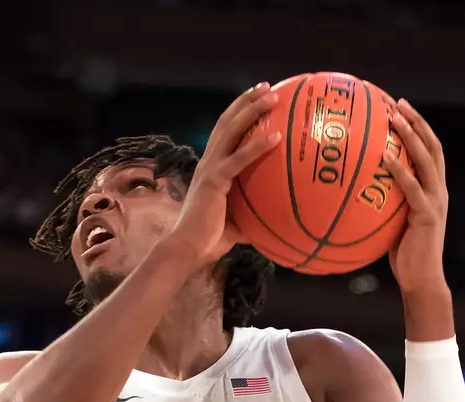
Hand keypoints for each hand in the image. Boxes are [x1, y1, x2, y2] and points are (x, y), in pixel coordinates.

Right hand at [168, 84, 280, 266]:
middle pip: (227, 122)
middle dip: (246, 101)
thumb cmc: (209, 242)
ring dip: (251, 110)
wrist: (187, 249)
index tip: (258, 101)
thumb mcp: (237, 225)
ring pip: (230, 130)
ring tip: (272, 95)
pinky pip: (239, 159)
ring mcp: (210, 168)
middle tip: (267, 87)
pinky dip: (257, 146)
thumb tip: (275, 223)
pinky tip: (276, 136)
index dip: (239, 114)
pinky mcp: (214, 180)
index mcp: (211, 169)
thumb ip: (252, 217)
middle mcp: (208, 162)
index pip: (225, 133)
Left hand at [383, 99, 448, 296]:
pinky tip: (384, 156)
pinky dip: (400, 169)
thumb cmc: (404, 257)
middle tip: (397, 103)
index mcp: (434, 190)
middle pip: (432, 147)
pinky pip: (412, 187)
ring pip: (427, 159)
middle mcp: (439, 191)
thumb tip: (355, 192)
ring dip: (410, 136)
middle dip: (416, 122)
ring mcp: (436, 201)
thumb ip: (383, 204)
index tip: (400, 109)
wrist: (422, 281)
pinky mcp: (429, 214)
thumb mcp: (393, 224)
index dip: (418, 128)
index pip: (430, 151)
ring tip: (393, 118)